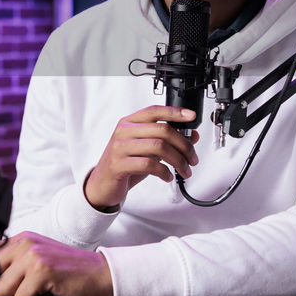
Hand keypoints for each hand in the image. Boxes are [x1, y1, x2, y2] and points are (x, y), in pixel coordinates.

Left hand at [0, 231, 112, 295]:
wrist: (101, 273)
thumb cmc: (69, 271)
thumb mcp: (37, 259)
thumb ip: (14, 264)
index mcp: (21, 239)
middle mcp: (24, 243)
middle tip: (20, 293)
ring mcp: (33, 256)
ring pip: (4, 290)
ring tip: (39, 291)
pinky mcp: (42, 272)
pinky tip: (48, 294)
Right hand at [84, 105, 199, 209]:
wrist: (103, 184)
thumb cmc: (126, 164)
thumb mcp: (147, 150)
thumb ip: (167, 141)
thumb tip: (192, 135)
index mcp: (130, 123)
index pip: (154, 111)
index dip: (175, 112)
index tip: (192, 116)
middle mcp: (124, 131)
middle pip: (162, 130)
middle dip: (184, 145)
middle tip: (192, 159)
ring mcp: (120, 147)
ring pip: (158, 147)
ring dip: (178, 161)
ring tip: (184, 171)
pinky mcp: (118, 164)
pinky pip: (148, 164)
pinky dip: (164, 172)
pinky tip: (167, 176)